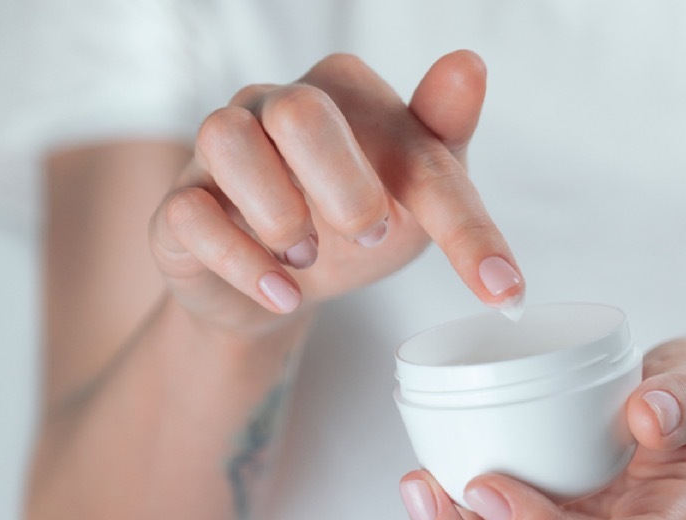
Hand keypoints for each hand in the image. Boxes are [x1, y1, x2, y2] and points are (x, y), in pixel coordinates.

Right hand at [149, 50, 522, 334]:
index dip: (465, 224)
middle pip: (300, 111)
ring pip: (227, 140)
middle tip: (369, 235)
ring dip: (280, 213)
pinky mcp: (181, 203)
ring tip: (308, 256)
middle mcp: (275, 106)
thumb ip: (446, 135)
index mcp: (347, 94)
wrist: (278, 289)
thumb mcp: (415, 193)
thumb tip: (470, 62)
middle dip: (344, 186)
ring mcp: (220, 150)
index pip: (416, 137)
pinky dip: (242, 261)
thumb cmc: (353, 225)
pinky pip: (190, 212)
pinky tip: (282, 291)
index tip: (504, 290)